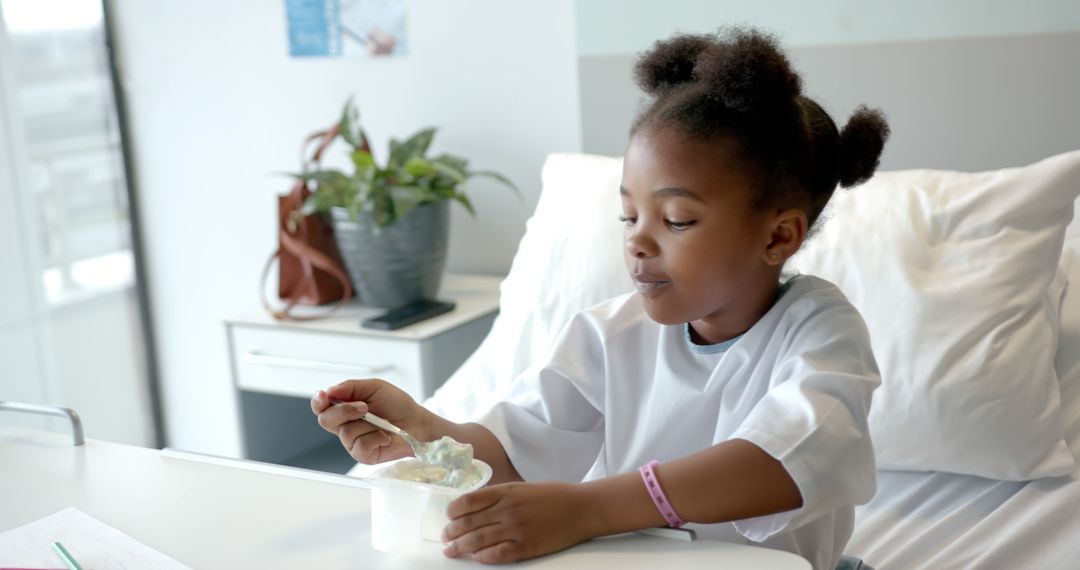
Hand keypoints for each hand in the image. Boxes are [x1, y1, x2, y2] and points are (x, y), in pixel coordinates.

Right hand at [310, 379, 425, 463]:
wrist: (417, 423)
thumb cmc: (398, 405)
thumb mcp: (374, 388)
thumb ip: (350, 387)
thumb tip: (330, 391)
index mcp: (345, 407)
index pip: (321, 406)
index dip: (318, 401)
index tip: (324, 396)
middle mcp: (346, 425)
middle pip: (325, 420)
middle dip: (344, 411)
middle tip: (364, 407)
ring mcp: (353, 441)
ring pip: (345, 433)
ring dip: (366, 424)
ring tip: (381, 422)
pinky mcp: (363, 455)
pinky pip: (360, 446)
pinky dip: (375, 438)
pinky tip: (385, 436)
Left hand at [441, 482, 594, 562]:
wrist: (581, 508)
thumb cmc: (553, 496)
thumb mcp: (522, 488)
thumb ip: (500, 496)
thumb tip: (475, 506)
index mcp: (506, 492)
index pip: (468, 502)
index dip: (453, 511)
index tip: (448, 517)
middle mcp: (507, 510)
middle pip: (469, 523)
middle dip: (452, 532)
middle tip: (445, 537)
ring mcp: (516, 529)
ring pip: (478, 540)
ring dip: (460, 547)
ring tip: (451, 550)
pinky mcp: (526, 547)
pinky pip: (497, 554)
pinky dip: (482, 557)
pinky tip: (476, 558)